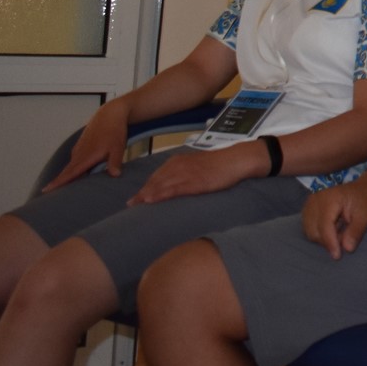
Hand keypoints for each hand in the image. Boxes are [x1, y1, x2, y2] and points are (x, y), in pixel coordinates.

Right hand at [44, 100, 130, 190]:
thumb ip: (115, 162)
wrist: (110, 114)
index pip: (70, 173)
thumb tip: (115, 175)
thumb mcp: (118, 147)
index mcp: (87, 156)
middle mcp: (80, 154)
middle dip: (57, 182)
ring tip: (58, 188)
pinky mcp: (81, 146)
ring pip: (70, 166)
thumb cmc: (114, 131)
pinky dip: (72, 169)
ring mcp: (79, 149)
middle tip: (46, 194)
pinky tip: (73, 174)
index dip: (58, 182)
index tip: (45, 190)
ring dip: (64, 176)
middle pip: (66, 172)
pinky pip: (74, 161)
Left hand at [128, 142, 265, 206]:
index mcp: (178, 161)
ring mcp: (185, 173)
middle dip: (142, 193)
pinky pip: (173, 188)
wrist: (235, 160)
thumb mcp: (198, 166)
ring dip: (147, 194)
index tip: (136, 198)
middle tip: (130, 205)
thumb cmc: (220, 165)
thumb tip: (176, 186)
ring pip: (160, 184)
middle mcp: (178, 165)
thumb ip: (185, 173)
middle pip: (155, 180)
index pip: (157, 176)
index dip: (145, 187)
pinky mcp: (194, 181)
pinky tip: (151, 200)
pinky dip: (160, 194)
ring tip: (135, 205)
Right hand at [302, 178, 366, 257]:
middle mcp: (315, 200)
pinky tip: (334, 228)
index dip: (330, 243)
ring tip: (341, 230)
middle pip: (314, 231)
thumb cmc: (365, 200)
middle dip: (328, 241)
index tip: (337, 256)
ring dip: (324, 238)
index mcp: (330, 198)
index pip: (324, 226)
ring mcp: (309, 204)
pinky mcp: (308, 210)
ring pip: (310, 232)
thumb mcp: (366, 215)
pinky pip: (309, 229)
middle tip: (346, 238)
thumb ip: (356, 232)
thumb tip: (347, 249)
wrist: (363, 189)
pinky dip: (320, 233)